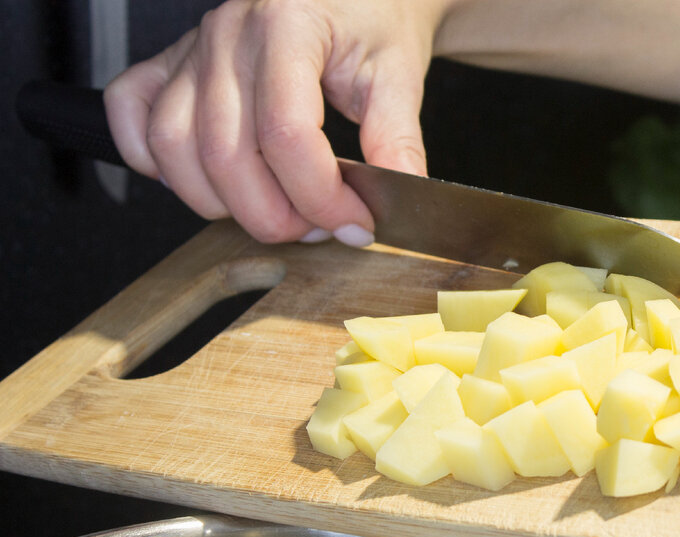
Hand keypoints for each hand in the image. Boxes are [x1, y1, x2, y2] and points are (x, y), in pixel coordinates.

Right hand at [104, 0, 441, 245]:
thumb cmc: (373, 19)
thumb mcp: (400, 75)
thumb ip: (399, 138)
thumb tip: (403, 195)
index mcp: (288, 25)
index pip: (287, 135)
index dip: (321, 198)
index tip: (356, 224)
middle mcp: (229, 33)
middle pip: (225, 154)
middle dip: (274, 215)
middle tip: (319, 228)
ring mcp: (193, 47)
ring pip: (174, 146)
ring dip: (221, 203)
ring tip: (276, 212)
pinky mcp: (173, 61)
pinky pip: (132, 112)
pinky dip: (153, 159)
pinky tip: (206, 179)